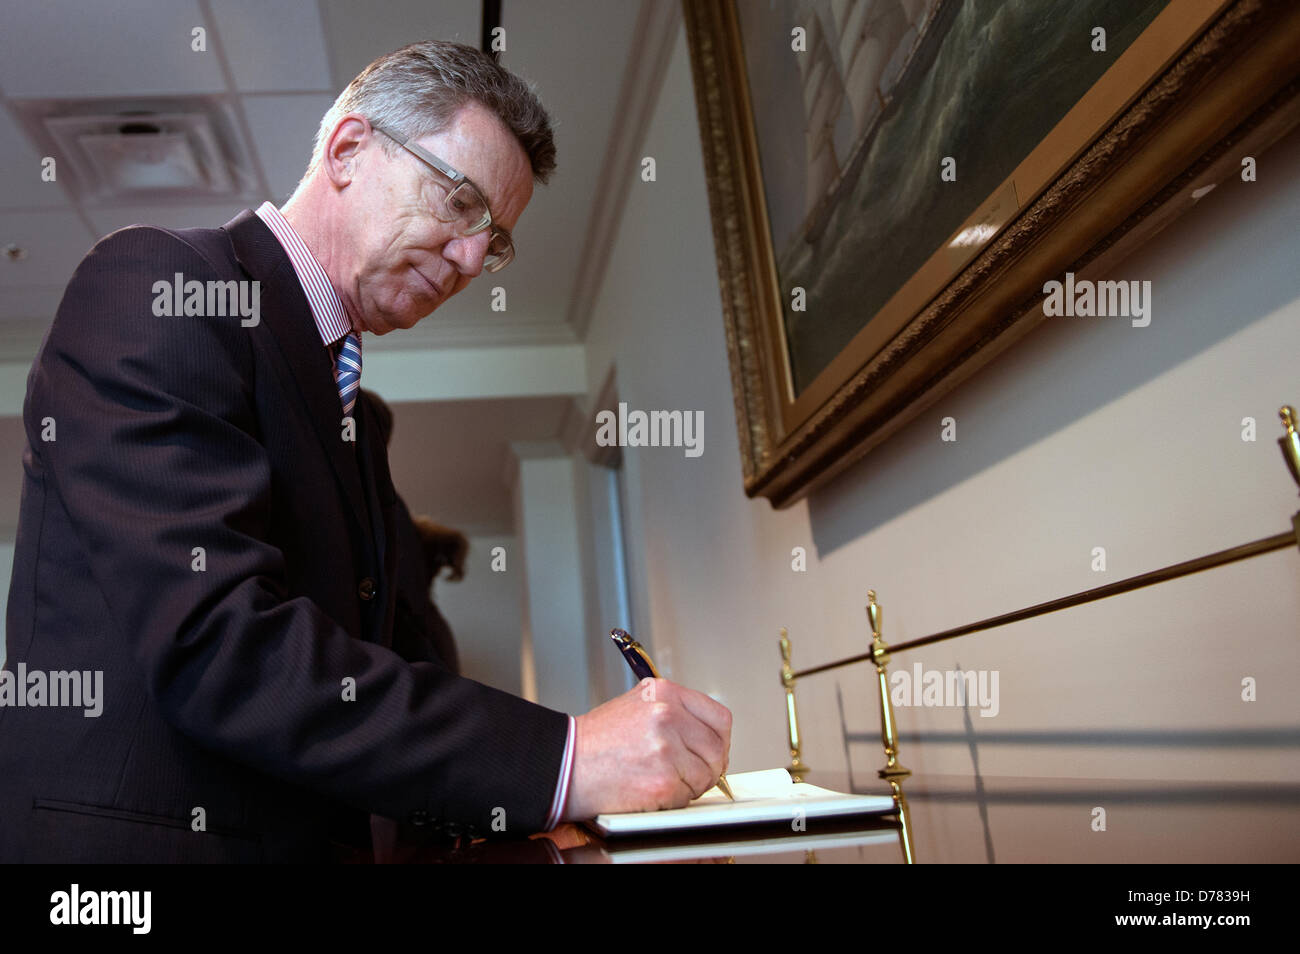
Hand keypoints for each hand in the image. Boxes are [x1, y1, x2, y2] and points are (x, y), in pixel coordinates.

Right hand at [561, 678, 731, 820]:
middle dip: (707, 766)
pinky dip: (674, 800)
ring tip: (660, 779)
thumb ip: (673, 712)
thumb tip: (705, 733)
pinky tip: (650, 790)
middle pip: (716, 748)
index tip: (711, 750)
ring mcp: (667, 748)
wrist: (565, 765)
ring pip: (705, 774)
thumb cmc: (596, 741)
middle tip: (687, 773)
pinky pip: (687, 796)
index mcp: (665, 692)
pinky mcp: (663, 781)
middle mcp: (668, 715)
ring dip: (689, 784)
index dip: (718, 739)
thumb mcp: (637, 705)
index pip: (719, 717)